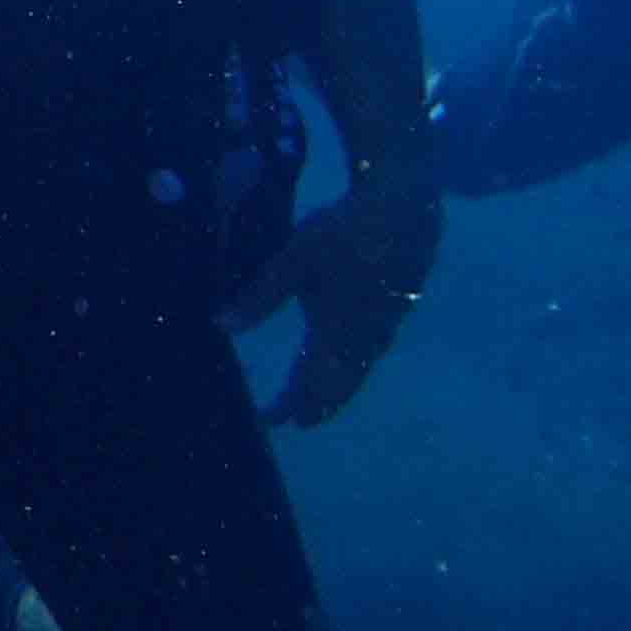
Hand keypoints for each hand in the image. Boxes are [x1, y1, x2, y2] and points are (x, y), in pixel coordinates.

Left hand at [225, 176, 441, 428]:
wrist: (408, 210)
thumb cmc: (348, 231)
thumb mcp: (297, 258)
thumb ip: (262, 295)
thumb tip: (222, 327)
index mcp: (338, 334)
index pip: (309, 385)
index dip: (288, 406)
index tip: (267, 420)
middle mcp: (364, 341)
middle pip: (337, 388)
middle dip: (313, 405)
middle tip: (291, 420)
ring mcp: (383, 329)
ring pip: (355, 372)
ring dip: (332, 388)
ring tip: (311, 398)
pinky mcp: (393, 314)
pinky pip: (368, 354)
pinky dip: (349, 366)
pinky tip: (342, 360)